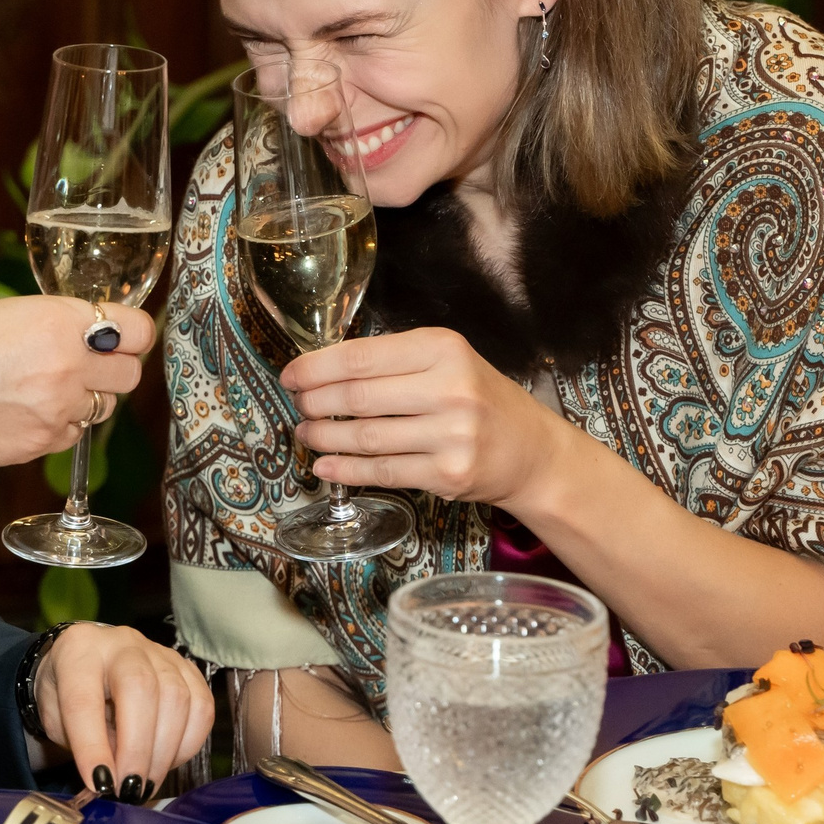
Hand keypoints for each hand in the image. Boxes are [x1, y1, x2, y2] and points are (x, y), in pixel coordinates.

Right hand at [0, 296, 154, 479]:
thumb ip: (50, 319)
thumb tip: (85, 328)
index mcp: (57, 322)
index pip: (138, 330)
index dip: (131, 332)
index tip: (120, 334)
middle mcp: (67, 367)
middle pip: (131, 373)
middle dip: (113, 366)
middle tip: (86, 361)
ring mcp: (57, 411)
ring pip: (105, 406)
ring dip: (87, 397)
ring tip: (44, 386)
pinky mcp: (42, 445)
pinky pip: (73, 433)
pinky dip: (60, 424)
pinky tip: (26, 411)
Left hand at [34, 623, 212, 799]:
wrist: (88, 667)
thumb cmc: (67, 696)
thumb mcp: (59, 720)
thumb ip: (83, 744)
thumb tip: (113, 779)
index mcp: (78, 651)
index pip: (84, 699)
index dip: (92, 746)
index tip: (100, 784)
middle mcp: (121, 643)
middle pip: (140, 688)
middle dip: (137, 749)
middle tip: (129, 789)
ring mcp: (159, 652)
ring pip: (176, 697)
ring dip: (163, 752)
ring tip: (145, 784)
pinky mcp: (187, 668)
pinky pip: (202, 706)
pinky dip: (188, 743)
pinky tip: (167, 761)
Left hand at [284, 326, 561, 507]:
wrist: (532, 451)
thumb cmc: (480, 399)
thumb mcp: (447, 361)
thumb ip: (395, 361)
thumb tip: (324, 370)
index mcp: (443, 349)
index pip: (362, 357)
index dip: (317, 368)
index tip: (291, 375)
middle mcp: (450, 388)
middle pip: (359, 397)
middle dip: (316, 403)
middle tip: (297, 406)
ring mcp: (452, 434)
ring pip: (367, 437)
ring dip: (325, 438)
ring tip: (306, 434)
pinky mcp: (449, 474)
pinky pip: (384, 471)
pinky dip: (347, 470)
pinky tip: (325, 466)